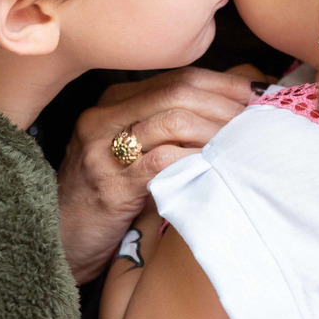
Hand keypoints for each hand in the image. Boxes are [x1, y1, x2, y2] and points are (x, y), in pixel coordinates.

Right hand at [57, 66, 267, 282]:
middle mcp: (104, 115)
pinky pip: (164, 159)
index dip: (223, 83)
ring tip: (244, 142)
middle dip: (226, 103)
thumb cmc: (107, 198)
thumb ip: (172, 129)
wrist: (60, 241)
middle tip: (258, 119)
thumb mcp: (135, 153)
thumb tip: (233, 112)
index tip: (258, 94)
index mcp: (113, 101)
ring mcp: (103, 147)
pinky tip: (219, 165)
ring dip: (217, 130)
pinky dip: (197, 158)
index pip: (177, 77)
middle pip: (178, 91)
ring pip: (173, 119)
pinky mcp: (110, 182)